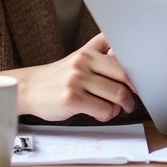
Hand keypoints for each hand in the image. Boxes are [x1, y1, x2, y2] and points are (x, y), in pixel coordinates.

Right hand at [0, 33, 135, 121]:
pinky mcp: (72, 99)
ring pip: (116, 95)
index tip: (137, 85)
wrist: (30, 88)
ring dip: (119, 107)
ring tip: (112, 109)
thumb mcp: (81, 56)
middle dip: (131, 94)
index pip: (122, 59)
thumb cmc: (60, 76)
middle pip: (123, 77)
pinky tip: (99, 114)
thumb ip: (103, 53)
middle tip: (130, 102)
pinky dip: (107, 115)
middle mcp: (83, 62)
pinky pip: (103, 110)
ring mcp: (77, 80)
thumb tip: (132, 60)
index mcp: (89, 51)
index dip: (135, 74)